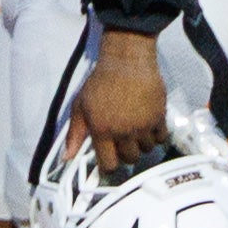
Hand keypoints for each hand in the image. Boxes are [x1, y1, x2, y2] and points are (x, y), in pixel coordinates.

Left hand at [69, 32, 170, 168]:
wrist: (126, 61)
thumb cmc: (100, 82)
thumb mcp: (80, 106)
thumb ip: (74, 134)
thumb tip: (66, 158)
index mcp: (102, 130)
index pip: (109, 164)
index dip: (109, 166)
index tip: (110, 161)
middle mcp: (124, 131)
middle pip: (130, 159)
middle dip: (125, 154)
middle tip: (123, 142)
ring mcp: (143, 125)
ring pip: (146, 149)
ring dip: (141, 144)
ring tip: (136, 131)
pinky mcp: (159, 116)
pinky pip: (161, 138)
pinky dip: (156, 135)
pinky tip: (149, 126)